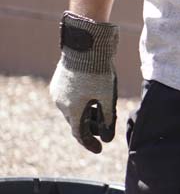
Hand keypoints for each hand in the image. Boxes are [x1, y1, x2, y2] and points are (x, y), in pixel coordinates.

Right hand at [49, 11, 118, 153]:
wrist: (85, 44)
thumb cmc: (99, 70)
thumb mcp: (107, 95)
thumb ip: (107, 118)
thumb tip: (107, 138)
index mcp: (73, 109)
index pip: (80, 134)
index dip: (90, 143)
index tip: (99, 149)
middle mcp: (61, 103)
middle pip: (76, 122)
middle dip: (89, 127)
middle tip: (102, 130)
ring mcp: (58, 91)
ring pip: (72, 108)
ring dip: (85, 113)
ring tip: (99, 112)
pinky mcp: (59, 81)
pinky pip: (69, 97)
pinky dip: (80, 101)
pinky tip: (91, 96)